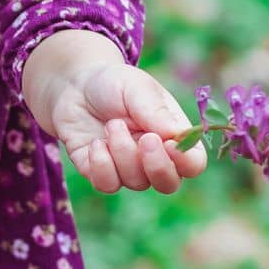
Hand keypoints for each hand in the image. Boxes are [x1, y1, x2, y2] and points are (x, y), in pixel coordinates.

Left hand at [36, 61, 208, 193]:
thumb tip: (177, 136)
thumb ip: (155, 110)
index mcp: (172, 135)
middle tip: (144, 139)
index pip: (193, 162)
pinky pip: (107, 184)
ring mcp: (127, 168)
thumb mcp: (136, 86)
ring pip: (136, 182)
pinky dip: (101, 165)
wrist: (75, 85)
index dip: (186, 161)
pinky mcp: (101, 173)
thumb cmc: (114, 83)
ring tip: (112, 124)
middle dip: (157, 166)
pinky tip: (95, 143)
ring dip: (123, 152)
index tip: (169, 143)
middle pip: (169, 184)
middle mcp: (153, 157)